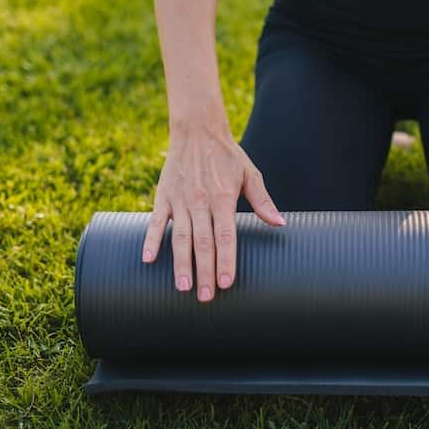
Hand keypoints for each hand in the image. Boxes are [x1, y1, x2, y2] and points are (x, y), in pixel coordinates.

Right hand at [141, 120, 284, 301]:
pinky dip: (151, 240)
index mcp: (223, 198)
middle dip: (204, 271)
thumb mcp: (250, 175)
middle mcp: (200, 201)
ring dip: (180, 264)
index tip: (226, 283)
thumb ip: (262, 201)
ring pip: (180, 237)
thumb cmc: (228, 156)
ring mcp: (180, 200)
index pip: (226, 236)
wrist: (197, 131)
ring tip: (182, 288)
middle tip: (205, 297)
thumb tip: (280, 223)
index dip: (226, 260)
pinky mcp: (163, 197)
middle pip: (203, 243)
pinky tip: (148, 260)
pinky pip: (156, 222)